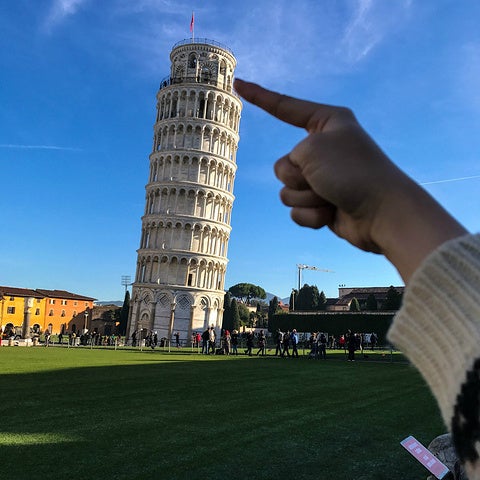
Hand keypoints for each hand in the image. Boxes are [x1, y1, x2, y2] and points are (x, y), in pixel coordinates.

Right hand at [234, 79, 466, 281]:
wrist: (381, 213)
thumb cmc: (352, 172)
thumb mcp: (312, 149)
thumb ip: (291, 159)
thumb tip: (299, 185)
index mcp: (327, 122)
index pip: (285, 107)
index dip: (259, 97)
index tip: (239, 84)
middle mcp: (323, 149)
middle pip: (283, 165)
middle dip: (298, 177)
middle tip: (325, 179)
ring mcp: (322, 178)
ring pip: (287, 191)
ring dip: (306, 198)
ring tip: (331, 198)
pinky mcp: (322, 203)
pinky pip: (297, 210)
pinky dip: (311, 215)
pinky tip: (332, 215)